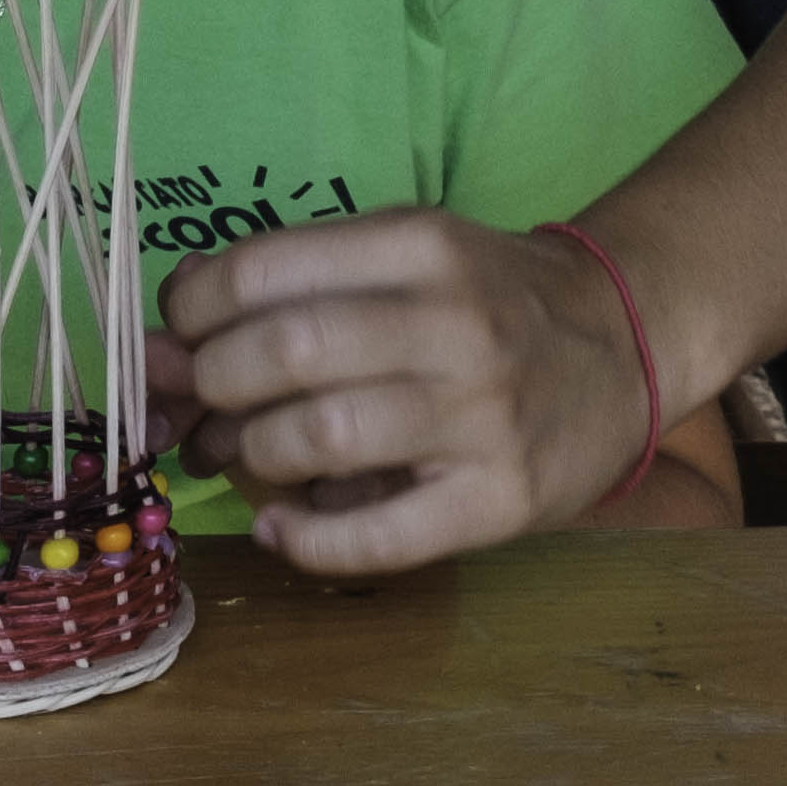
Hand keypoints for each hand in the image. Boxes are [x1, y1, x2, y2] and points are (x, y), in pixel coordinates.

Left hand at [156, 207, 654, 574]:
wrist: (625, 349)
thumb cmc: (487, 302)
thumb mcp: (403, 257)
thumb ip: (292, 281)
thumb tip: (162, 332)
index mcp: (422, 245)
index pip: (261, 270)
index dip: (191, 308)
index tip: (181, 331)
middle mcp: (455, 324)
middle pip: (282, 352)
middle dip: (210, 385)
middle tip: (201, 406)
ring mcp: (483, 416)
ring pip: (316, 437)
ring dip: (249, 455)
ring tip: (240, 458)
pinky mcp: (500, 499)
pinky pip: (376, 537)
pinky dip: (303, 540)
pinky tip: (278, 526)